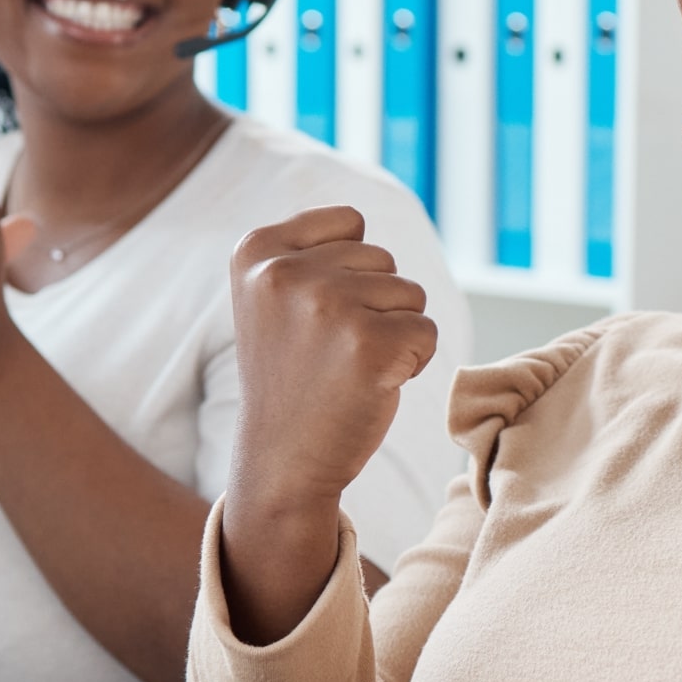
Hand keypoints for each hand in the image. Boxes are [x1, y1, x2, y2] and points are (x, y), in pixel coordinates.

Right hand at [227, 206, 437, 515]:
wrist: (283, 460)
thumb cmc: (293, 375)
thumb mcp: (275, 297)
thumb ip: (308, 249)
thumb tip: (359, 220)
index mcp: (255, 251)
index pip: (349, 223)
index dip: (349, 271)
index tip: (311, 318)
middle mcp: (284, 271)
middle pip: (383, 259)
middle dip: (373, 305)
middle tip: (331, 352)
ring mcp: (326, 306)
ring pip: (409, 293)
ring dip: (394, 332)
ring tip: (348, 368)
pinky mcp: (369, 345)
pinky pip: (426, 331)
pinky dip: (413, 361)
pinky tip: (371, 385)